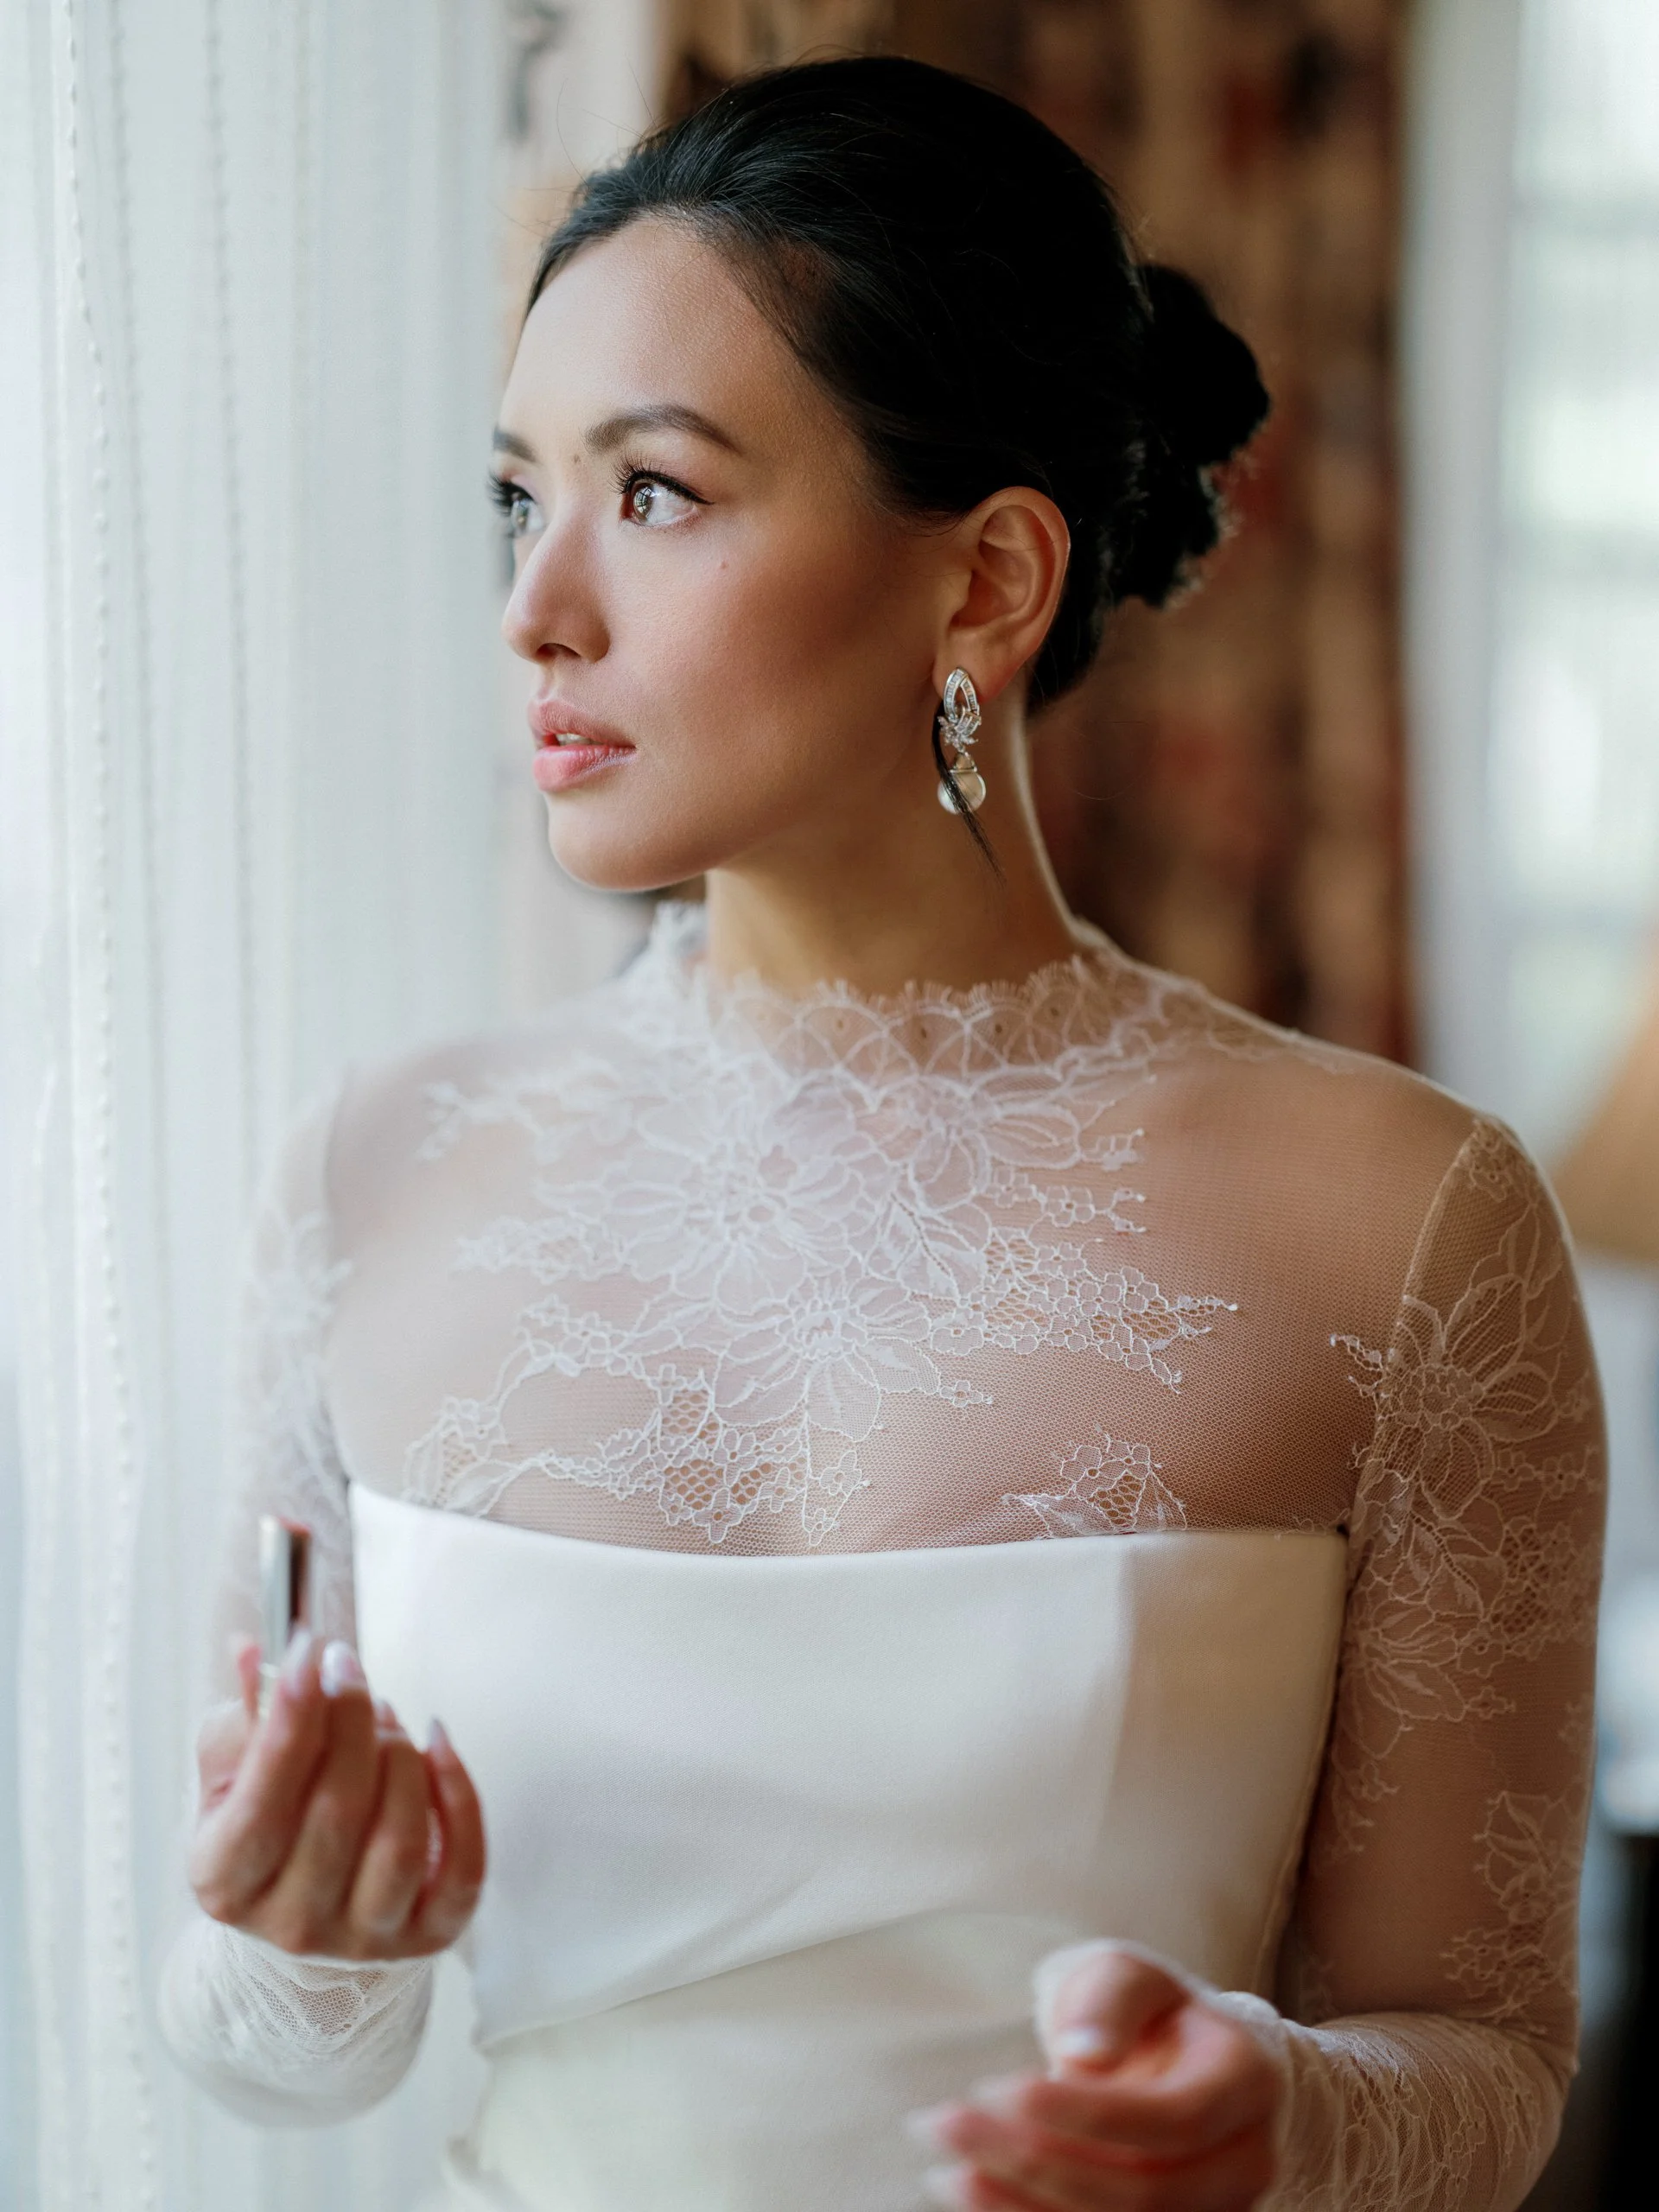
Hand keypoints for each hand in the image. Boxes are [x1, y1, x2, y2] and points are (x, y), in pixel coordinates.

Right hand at [188, 1630, 485, 1962]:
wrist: (305, 1914)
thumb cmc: (269, 1829)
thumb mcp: (233, 1780)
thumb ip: (241, 1718)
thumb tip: (247, 1649)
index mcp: (226, 1881)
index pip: (263, 1799)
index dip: (291, 1716)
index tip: (309, 1649)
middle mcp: (292, 1923)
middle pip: (338, 1811)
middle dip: (351, 1720)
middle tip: (349, 1669)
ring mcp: (363, 1937)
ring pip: (400, 1841)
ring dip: (401, 1756)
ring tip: (385, 1716)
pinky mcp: (426, 1938)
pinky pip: (463, 1868)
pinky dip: (461, 1796)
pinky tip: (438, 1746)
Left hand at [908, 1943, 1280, 2209]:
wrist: (1176, 2059)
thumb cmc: (1147, 2009)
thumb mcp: (1129, 1975)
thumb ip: (1110, 2002)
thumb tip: (1082, 2058)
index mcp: (1246, 2081)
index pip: (1172, 2120)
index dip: (1085, 2114)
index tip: (997, 2086)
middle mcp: (1244, 2161)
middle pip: (1145, 2189)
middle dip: (1035, 2161)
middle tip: (944, 2124)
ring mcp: (1216, 2210)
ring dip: (1026, 2207)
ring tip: (949, 2172)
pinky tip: (979, 2197)